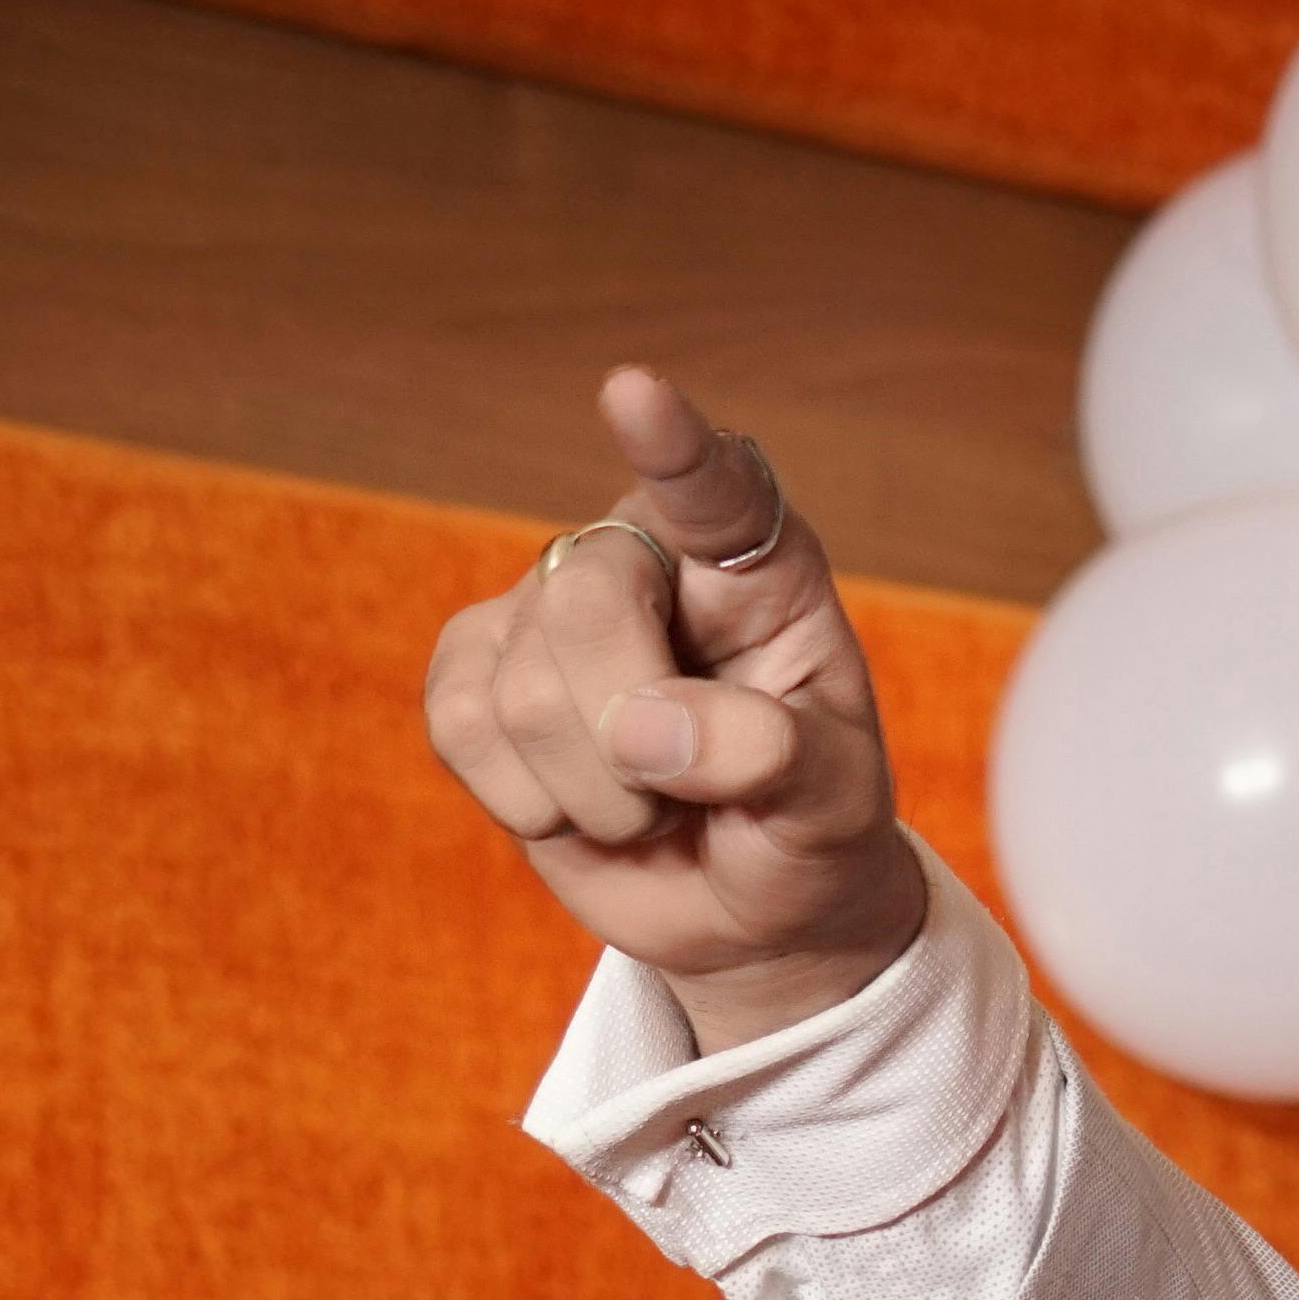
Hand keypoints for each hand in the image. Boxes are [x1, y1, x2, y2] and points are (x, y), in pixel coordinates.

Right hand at [421, 367, 929, 1050]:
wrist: (744, 905)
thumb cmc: (806, 828)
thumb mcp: (837, 807)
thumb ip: (774, 757)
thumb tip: (647, 730)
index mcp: (754, 566)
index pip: (714, 489)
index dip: (671, 448)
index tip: (636, 394)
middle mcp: (644, 560)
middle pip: (587, 602)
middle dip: (632, 729)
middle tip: (689, 792)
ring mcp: (548, 612)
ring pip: (522, 689)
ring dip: (598, 794)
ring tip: (653, 804)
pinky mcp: (476, 675)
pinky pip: (461, 726)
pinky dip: (529, 800)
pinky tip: (581, 805)